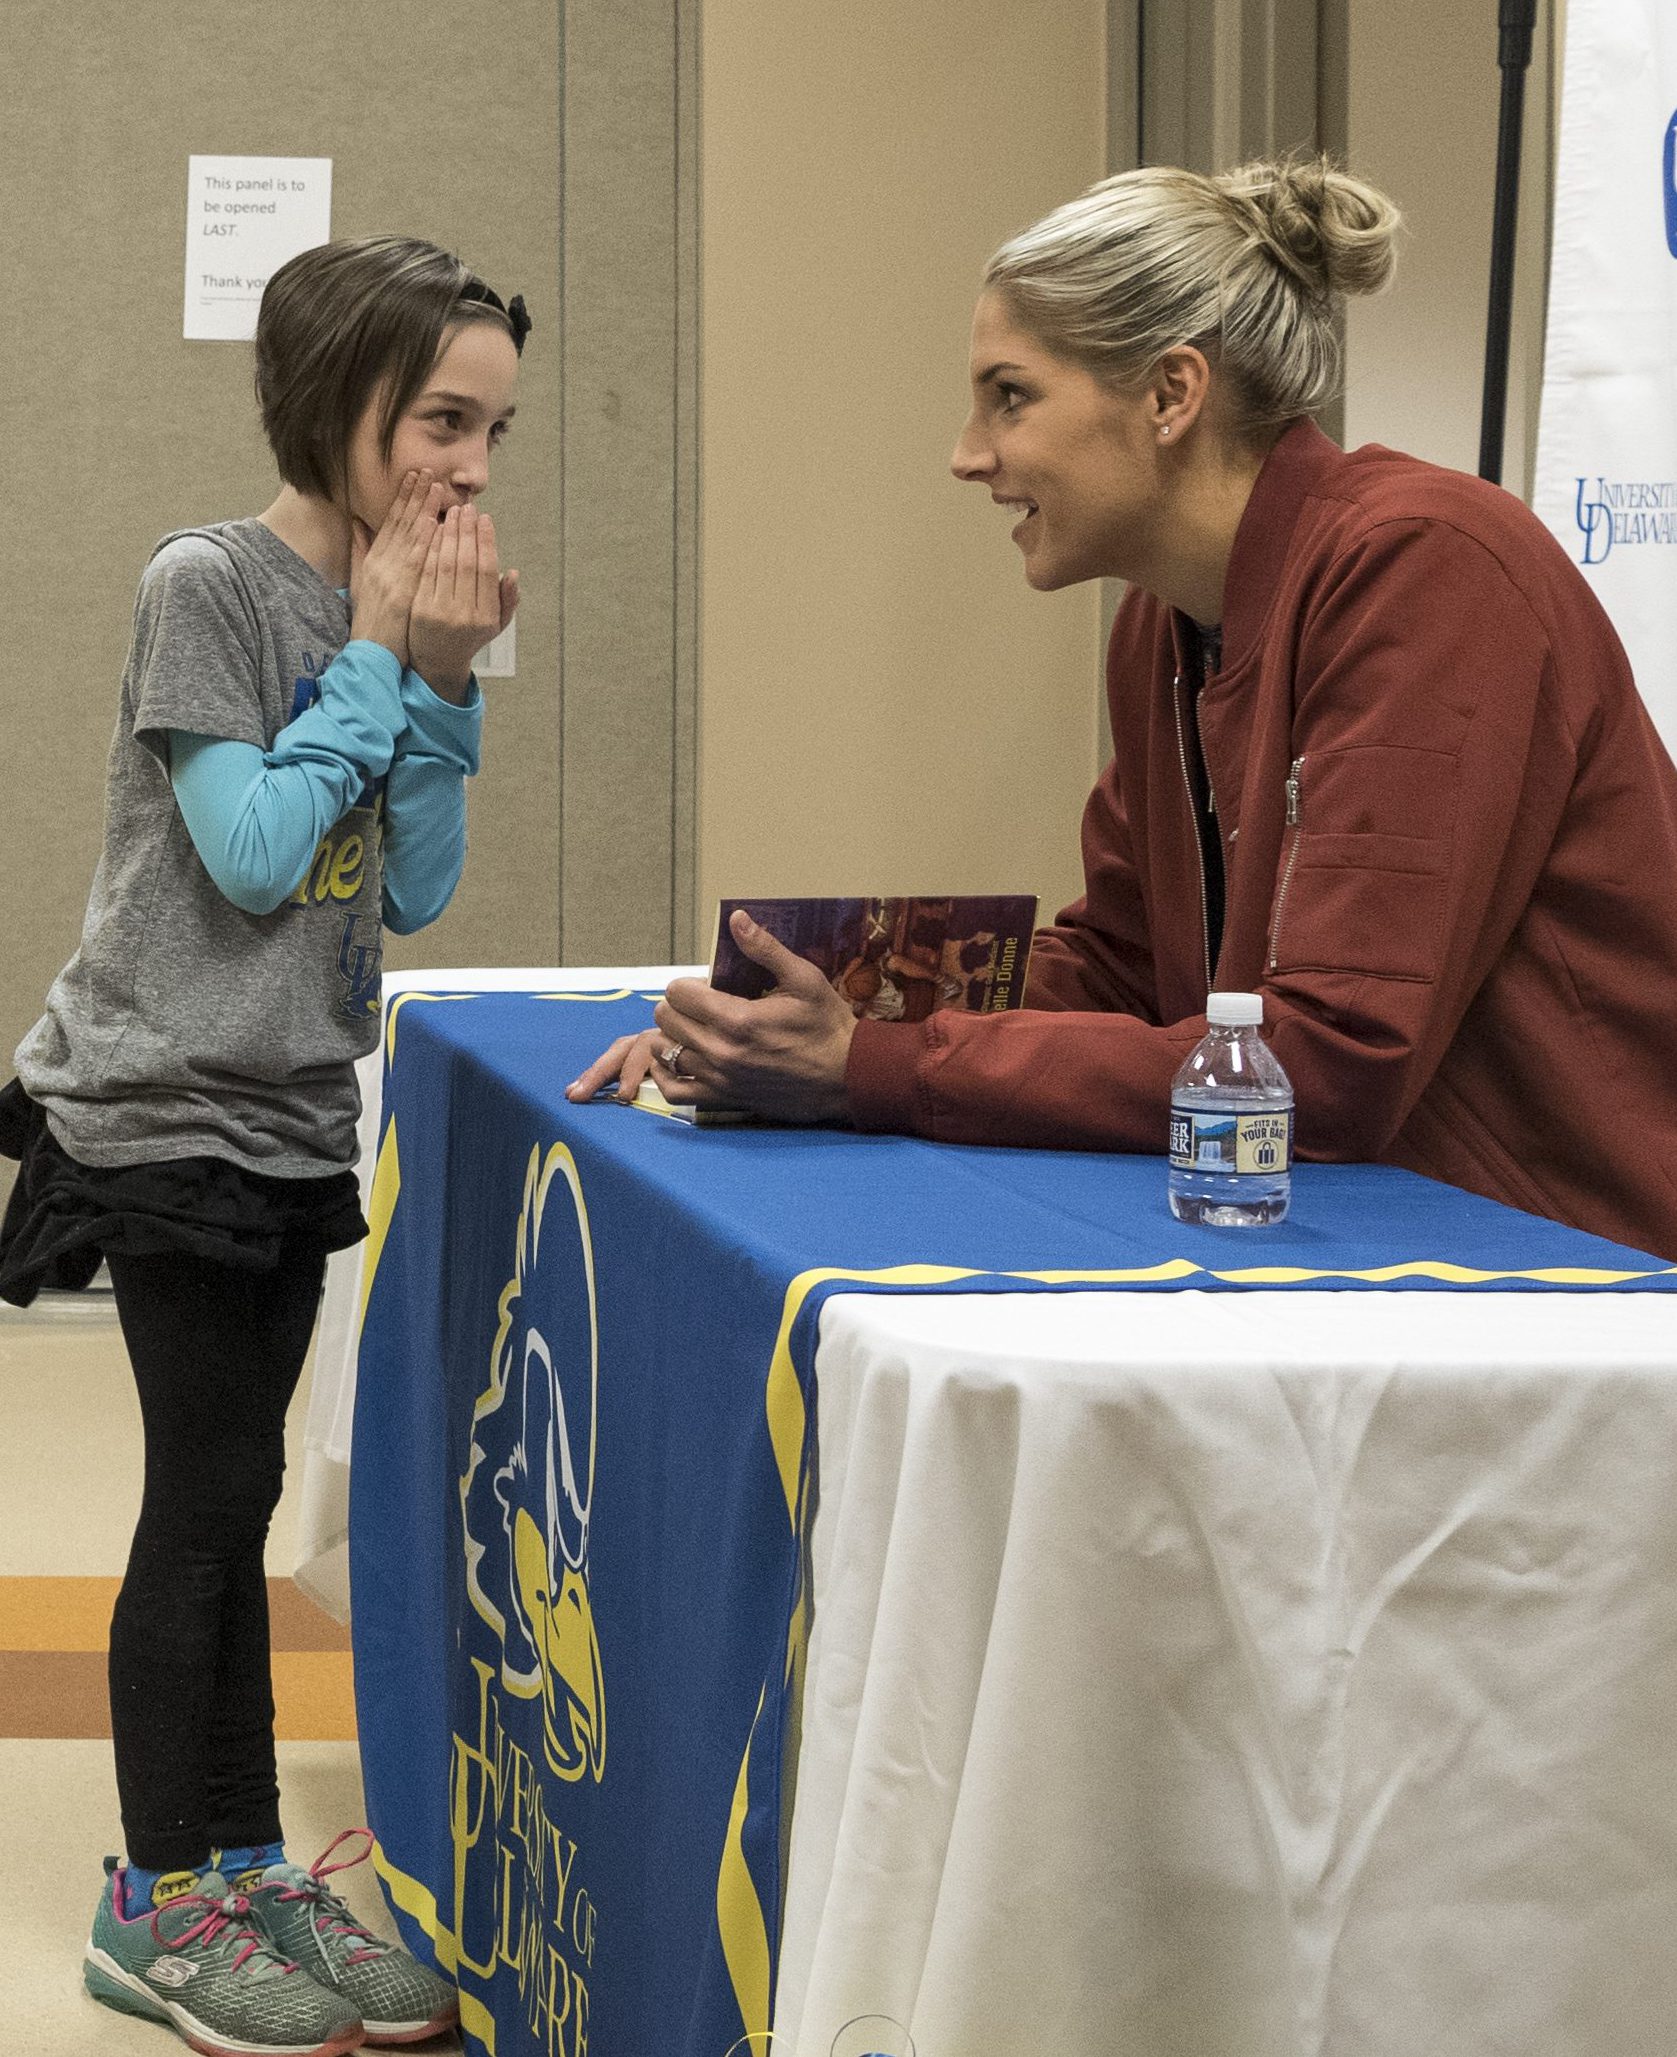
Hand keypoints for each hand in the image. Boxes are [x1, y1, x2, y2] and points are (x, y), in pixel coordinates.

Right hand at [349, 472, 445, 665]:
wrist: (370, 653)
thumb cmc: (370, 620)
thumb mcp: (359, 582)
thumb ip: (360, 550)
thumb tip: (356, 521)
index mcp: (372, 561)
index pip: (389, 522)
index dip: (402, 498)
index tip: (413, 477)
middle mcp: (380, 564)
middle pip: (400, 524)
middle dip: (414, 495)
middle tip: (427, 471)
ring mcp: (390, 577)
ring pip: (409, 538)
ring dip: (423, 510)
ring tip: (435, 487)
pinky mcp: (401, 592)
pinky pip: (416, 563)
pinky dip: (424, 541)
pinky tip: (434, 523)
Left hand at [408, 504, 517, 703]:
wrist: (436, 662)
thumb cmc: (469, 637)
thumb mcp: (496, 625)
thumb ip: (507, 600)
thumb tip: (513, 573)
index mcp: (487, 617)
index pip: (487, 570)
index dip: (486, 541)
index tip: (484, 518)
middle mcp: (465, 615)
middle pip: (466, 563)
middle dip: (466, 531)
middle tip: (466, 508)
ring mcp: (440, 613)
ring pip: (445, 564)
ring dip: (448, 534)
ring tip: (451, 513)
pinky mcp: (419, 609)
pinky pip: (426, 571)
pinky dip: (430, 548)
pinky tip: (432, 529)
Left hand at [566, 911, 857, 1121]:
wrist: (846, 1076)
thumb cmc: (827, 1026)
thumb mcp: (804, 979)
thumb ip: (765, 949)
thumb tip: (736, 918)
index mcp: (737, 1019)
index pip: (677, 993)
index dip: (688, 984)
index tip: (707, 986)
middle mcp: (721, 1051)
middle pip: (667, 1020)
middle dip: (679, 1006)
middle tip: (702, 1005)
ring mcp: (719, 1079)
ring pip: (665, 1052)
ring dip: (672, 1036)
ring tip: (692, 1029)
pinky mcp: (723, 1099)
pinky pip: (673, 1090)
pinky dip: (667, 1074)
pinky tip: (678, 1060)